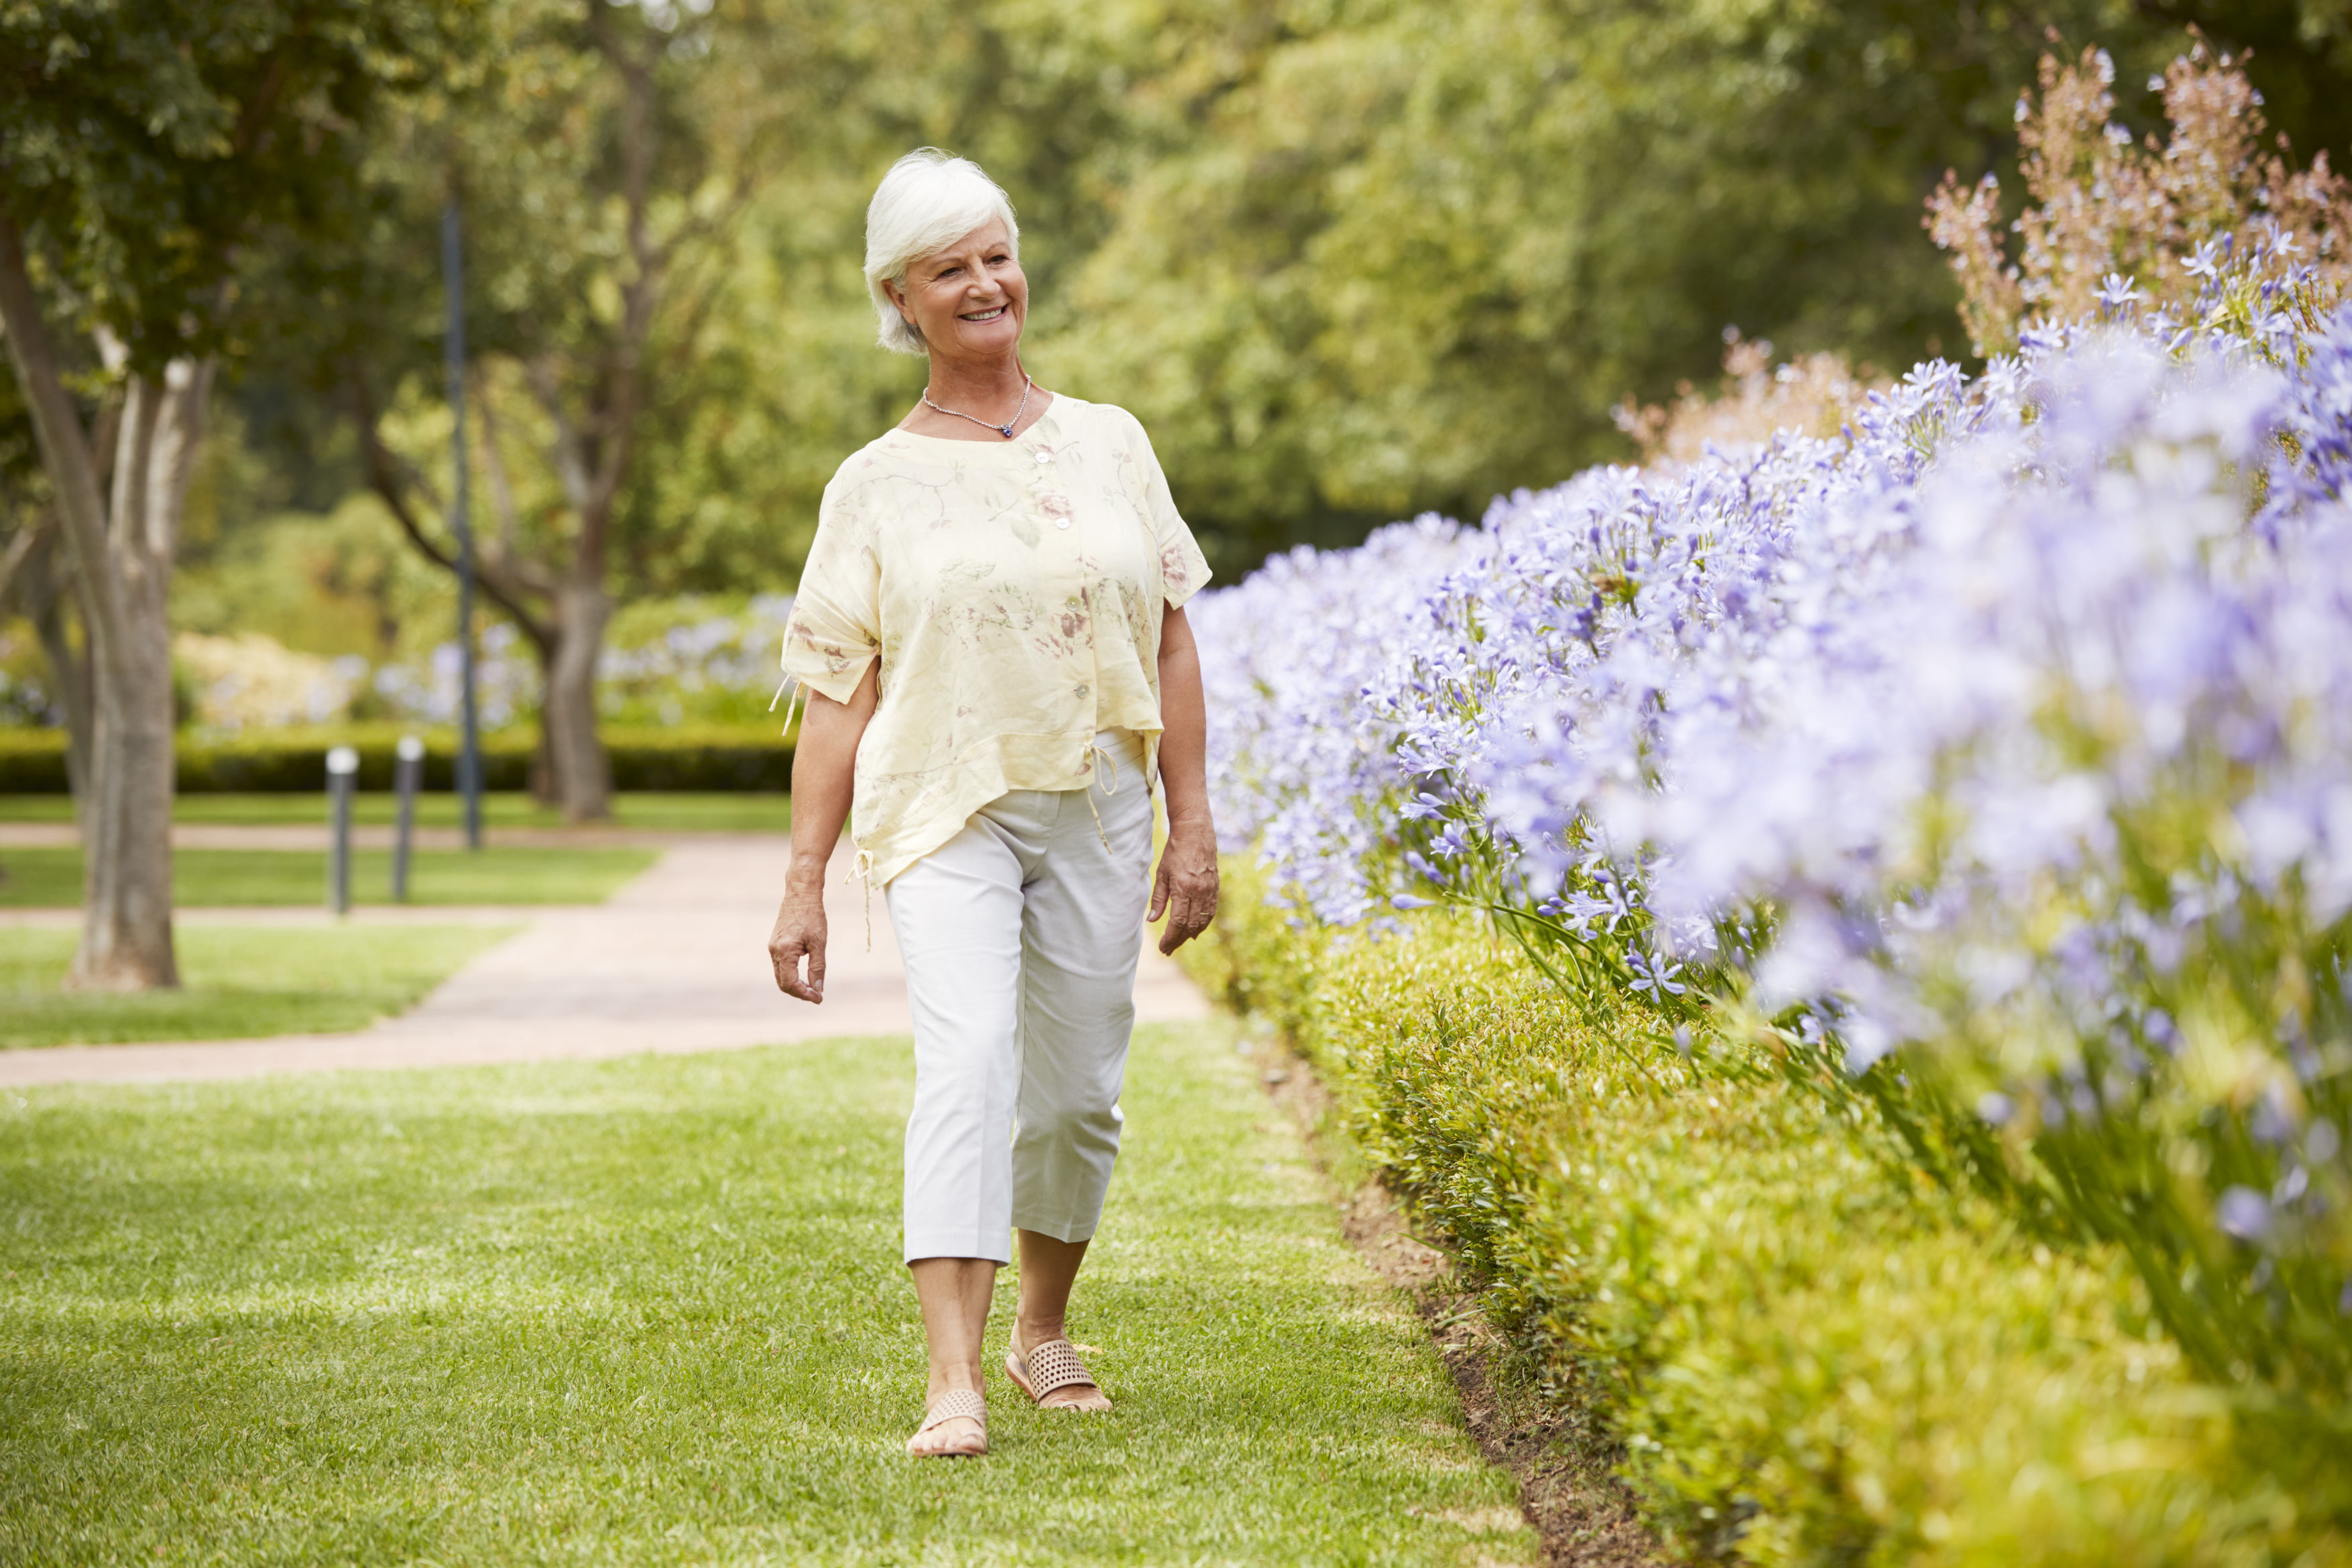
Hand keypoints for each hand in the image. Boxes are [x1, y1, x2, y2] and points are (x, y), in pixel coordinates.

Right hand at [768, 889, 827, 1002]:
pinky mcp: (775, 944)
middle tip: (817, 996)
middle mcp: (774, 951)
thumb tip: (818, 989)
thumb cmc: (812, 916)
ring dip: (795, 985)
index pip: (790, 983)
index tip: (819, 998)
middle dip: (799, 993)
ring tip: (812, 988)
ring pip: (780, 976)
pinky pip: (781, 966)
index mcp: (784, 951)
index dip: (804, 994)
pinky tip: (804, 976)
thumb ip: (818, 967)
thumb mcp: (819, 943)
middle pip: (783, 983)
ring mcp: (773, 948)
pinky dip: (791, 975)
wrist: (801, 894)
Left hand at [1148, 818, 1218, 954]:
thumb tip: (1152, 920)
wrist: (1196, 833)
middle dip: (1179, 940)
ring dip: (1191, 935)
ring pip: (1202, 921)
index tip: (1162, 947)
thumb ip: (1158, 898)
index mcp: (1184, 888)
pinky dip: (1203, 924)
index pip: (1177, 922)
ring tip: (1179, 942)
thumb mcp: (1161, 873)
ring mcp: (1210, 890)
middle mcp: (1199, 892)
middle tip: (1168, 949)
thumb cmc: (1175, 852)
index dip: (1170, 938)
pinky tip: (1195, 931)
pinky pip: (1210, 912)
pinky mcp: (1215, 888)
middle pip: (1190, 926)